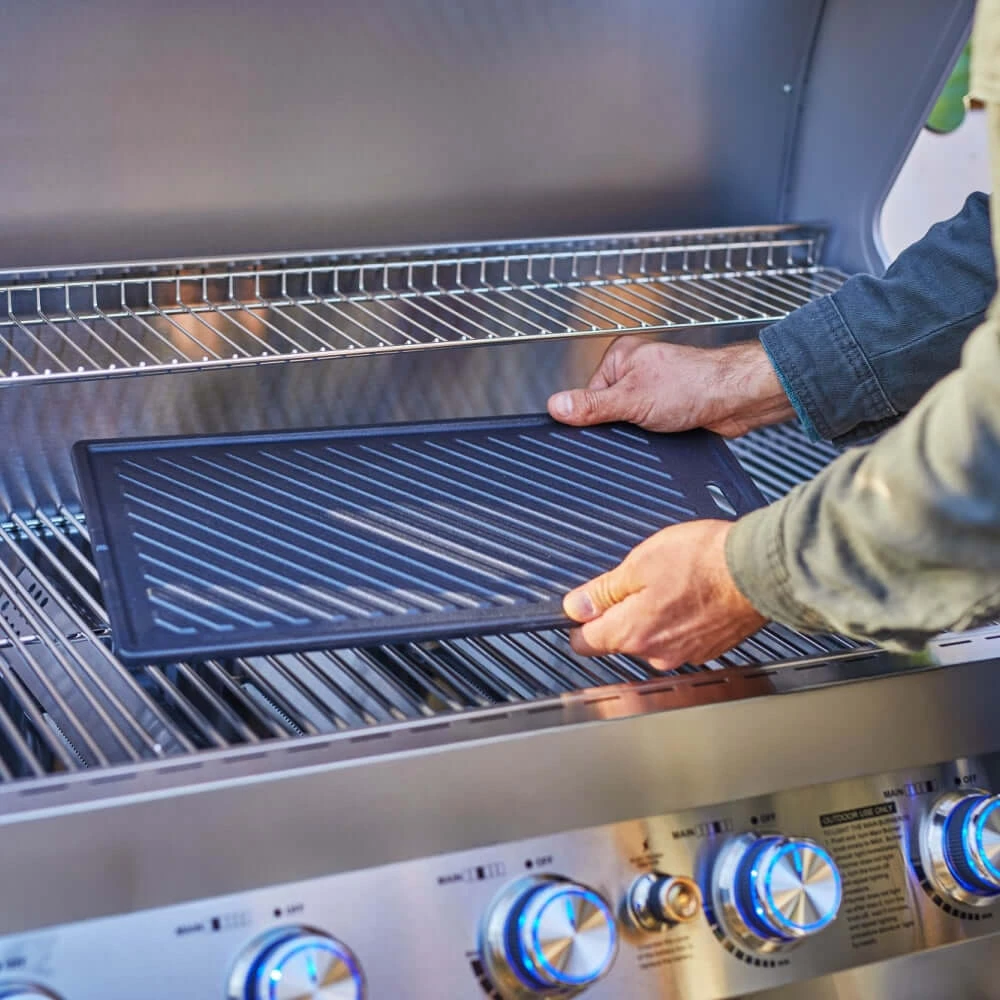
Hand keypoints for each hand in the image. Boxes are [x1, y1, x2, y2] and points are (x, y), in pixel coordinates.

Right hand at [547, 336, 793, 437]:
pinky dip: (652, 436)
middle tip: (637, 425)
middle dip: (618, 425)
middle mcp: (635, 370)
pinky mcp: (666, 408)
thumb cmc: (695, 385)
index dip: (593, 417)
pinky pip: (645, 428)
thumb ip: (593, 406)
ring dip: (638, 432)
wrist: (737, 400)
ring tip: (657, 425)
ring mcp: (651, 389)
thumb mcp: (632, 400)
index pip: (587, 395)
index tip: (606, 425)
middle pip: (606, 410)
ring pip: (627, 422)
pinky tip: (663, 433)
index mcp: (620, 357)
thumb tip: (557, 406)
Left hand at [563, 520, 766, 670]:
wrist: (758, 569)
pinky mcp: (710, 649)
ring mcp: (686, 655)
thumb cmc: (703, 561)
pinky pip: (681, 636)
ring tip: (674, 582)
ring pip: (652, 637)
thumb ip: (602, 591)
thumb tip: (576, 606)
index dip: (582, 619)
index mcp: (631, 633)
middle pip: (620, 638)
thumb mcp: (639, 563)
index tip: (586, 605)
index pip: (584, 643)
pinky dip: (682, 618)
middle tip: (641, 579)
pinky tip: (694, 593)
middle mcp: (656, 653)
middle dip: (623, 612)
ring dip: (655, 614)